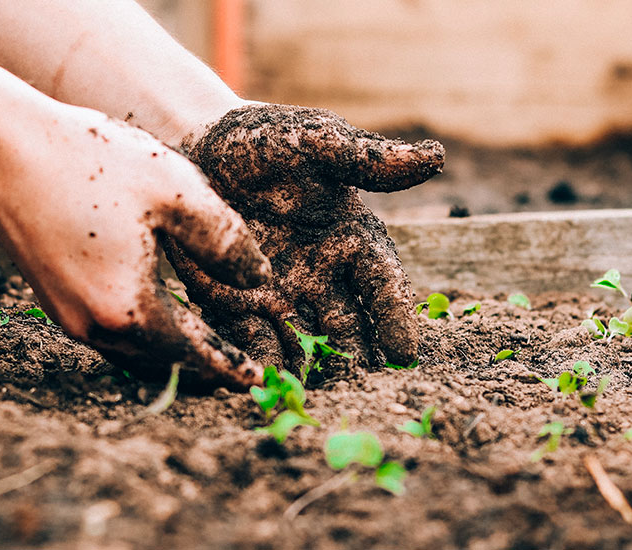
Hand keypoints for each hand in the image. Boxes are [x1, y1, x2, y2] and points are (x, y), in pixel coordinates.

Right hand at [0, 105, 270, 387]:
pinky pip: (109, 333)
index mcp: (129, 309)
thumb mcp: (177, 191)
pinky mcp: (52, 298)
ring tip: (206, 348)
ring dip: (171, 355)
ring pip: (133, 353)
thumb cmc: (91, 161)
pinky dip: (142, 335)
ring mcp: (67, 315)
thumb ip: (225, 241)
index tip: (258, 381)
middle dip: (203, 369)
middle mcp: (94, 326)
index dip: (230, 366)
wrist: (0, 147)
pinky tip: (159, 316)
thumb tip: (258, 280)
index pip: (194, 354)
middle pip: (162, 364)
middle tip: (239, 371)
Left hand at [166, 104, 443, 373]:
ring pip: (304, 342)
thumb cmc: (265, 139)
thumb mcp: (316, 142)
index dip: (395, 317)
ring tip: (314, 399)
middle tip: (363, 391)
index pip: (382, 284)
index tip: (404, 352)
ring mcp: (280, 294)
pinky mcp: (236, 304)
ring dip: (311, 371)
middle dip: (356, 359)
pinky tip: (262, 384)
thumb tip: (436, 158)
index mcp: (352, 238)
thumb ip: (367, 159)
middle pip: (348, 326)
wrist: (196, 144)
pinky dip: (260, 362)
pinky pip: (252, 340)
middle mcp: (322, 275)